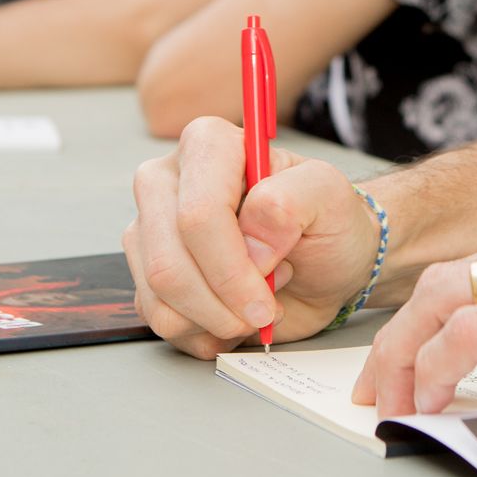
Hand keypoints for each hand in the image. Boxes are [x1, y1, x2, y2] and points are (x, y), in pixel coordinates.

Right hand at [123, 115, 381, 357]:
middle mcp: (167, 181)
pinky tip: (234, 313)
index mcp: (209, 145)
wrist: (324, 264)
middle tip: (265, 308)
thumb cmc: (325, 223)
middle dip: (222, 302)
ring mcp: (150, 229)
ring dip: (217, 318)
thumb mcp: (329, 196)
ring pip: (159, 297)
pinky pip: (160, 320)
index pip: (199, 214)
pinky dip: (205, 331)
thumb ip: (293, 199)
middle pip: (168, 263)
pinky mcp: (147, 274)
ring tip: (256, 298)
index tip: (265, 297)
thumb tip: (250, 235)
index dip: (231, 267)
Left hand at [353, 206, 476, 419]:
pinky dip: (435, 369)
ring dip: (404, 353)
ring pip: (443, 298)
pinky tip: (429, 406)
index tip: (434, 350)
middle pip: (452, 276)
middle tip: (384, 382)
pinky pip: (468, 338)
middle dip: (404, 331)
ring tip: (391, 401)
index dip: (451, 310)